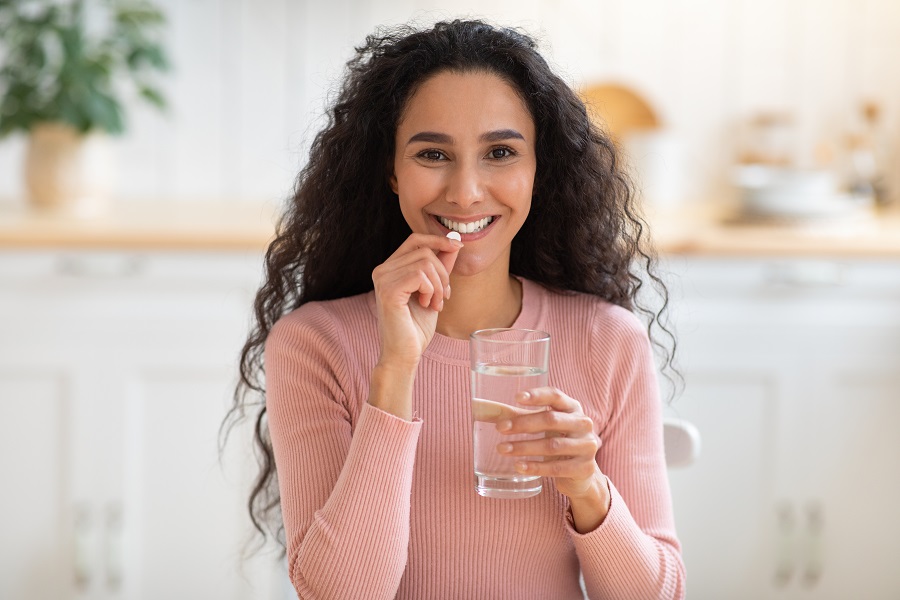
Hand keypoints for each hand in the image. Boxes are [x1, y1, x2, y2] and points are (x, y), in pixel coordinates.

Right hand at [371, 233, 462, 367]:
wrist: (404, 355)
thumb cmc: (416, 327)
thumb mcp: (433, 290)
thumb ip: (440, 267)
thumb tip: (454, 243)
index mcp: (389, 268)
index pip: (415, 240)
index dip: (438, 239)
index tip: (457, 246)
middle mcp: (382, 270)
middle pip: (424, 251)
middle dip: (443, 273)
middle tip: (443, 297)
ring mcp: (383, 279)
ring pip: (425, 262)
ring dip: (439, 285)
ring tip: (435, 304)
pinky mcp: (388, 291)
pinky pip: (420, 275)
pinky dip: (431, 290)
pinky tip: (427, 305)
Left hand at [495, 387, 603, 500]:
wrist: (580, 474)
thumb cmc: (556, 440)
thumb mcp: (540, 425)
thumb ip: (513, 415)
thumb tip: (478, 407)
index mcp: (572, 407)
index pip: (555, 395)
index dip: (537, 395)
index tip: (516, 397)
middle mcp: (583, 423)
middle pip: (551, 420)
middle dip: (523, 424)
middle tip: (500, 428)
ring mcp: (586, 446)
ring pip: (552, 445)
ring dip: (524, 447)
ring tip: (502, 449)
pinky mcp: (583, 468)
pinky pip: (556, 468)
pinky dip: (535, 467)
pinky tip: (518, 467)